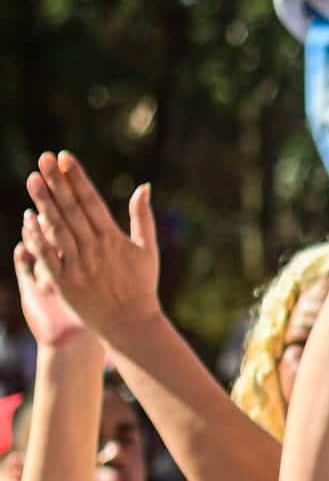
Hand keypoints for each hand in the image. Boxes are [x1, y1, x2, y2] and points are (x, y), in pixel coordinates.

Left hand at [19, 151, 158, 347]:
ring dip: (43, 202)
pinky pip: (47, 255)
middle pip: (71, 209)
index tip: (66, 158)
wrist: (130, 323)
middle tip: (44, 159)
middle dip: (57, 183)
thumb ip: (143, 217)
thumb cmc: (141, 285)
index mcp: (114, 239)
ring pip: (57, 228)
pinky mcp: (64, 282)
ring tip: (32, 179)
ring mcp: (78, 265)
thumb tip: (144, 186)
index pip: (91, 201)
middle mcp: (94, 249)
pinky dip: (37, 236)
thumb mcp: (148, 250)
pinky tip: (28, 218)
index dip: (77, 178)